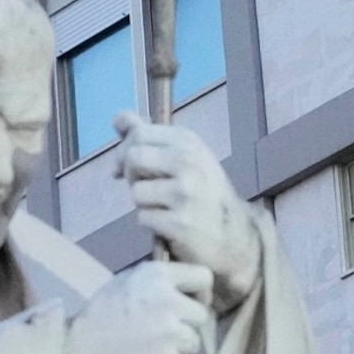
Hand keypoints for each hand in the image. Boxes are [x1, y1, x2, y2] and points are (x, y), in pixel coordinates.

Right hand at [63, 262, 214, 353]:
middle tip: (160, 335)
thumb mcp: (122, 286)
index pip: (203, 277)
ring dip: (177, 351)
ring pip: (194, 343)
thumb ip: (154, 284)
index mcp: (156, 275)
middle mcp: (168, 300)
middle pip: (201, 315)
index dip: (199, 294)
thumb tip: (181, 288)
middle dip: (185, 327)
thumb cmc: (93, 322)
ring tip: (149, 353)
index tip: (187, 305)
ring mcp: (171, 332)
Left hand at [115, 117, 261, 309]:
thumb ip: (150, 136)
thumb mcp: (186, 157)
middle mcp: (188, 163)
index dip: (124, 151)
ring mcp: (185, 193)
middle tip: (145, 187)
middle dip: (130, 175)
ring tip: (164, 207)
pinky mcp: (179, 222)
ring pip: (136, 192)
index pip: (138, 134)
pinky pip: (143, 217)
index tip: (126, 166)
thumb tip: (119, 118)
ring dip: (143, 204)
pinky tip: (169, 224)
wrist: (234, 235)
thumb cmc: (204, 193)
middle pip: (132, 158)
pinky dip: (151, 223)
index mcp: (189, 142)